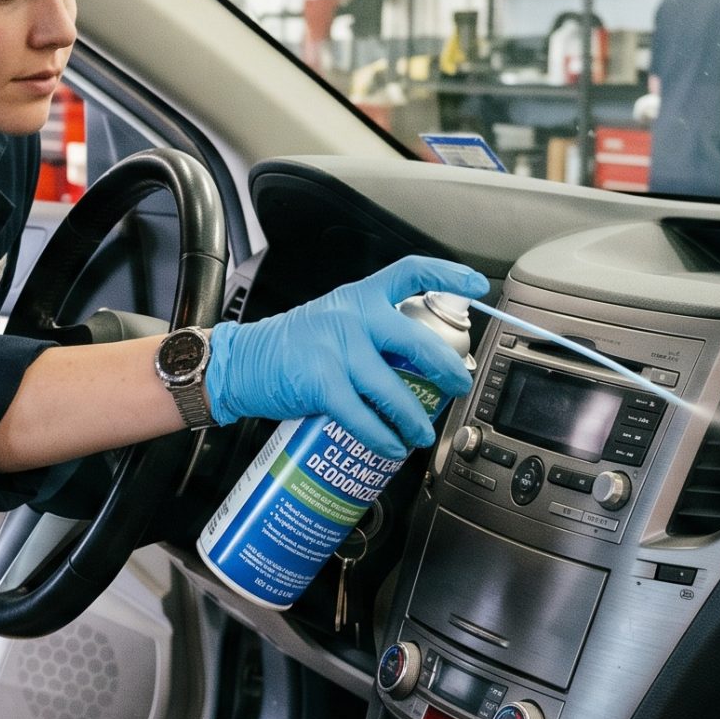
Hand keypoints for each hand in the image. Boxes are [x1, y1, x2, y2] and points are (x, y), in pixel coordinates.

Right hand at [204, 255, 488, 456]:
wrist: (242, 363)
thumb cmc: (293, 348)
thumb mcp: (336, 324)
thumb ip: (372, 335)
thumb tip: (417, 363)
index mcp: (359, 296)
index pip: (410, 272)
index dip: (447, 276)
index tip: (477, 288)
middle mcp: (351, 316)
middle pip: (416, 341)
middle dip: (446, 369)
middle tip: (458, 386)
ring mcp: (336, 348)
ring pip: (394, 389)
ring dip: (416, 418)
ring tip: (423, 434)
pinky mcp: (321, 382)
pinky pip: (363, 416)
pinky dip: (383, 437)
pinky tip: (392, 446)